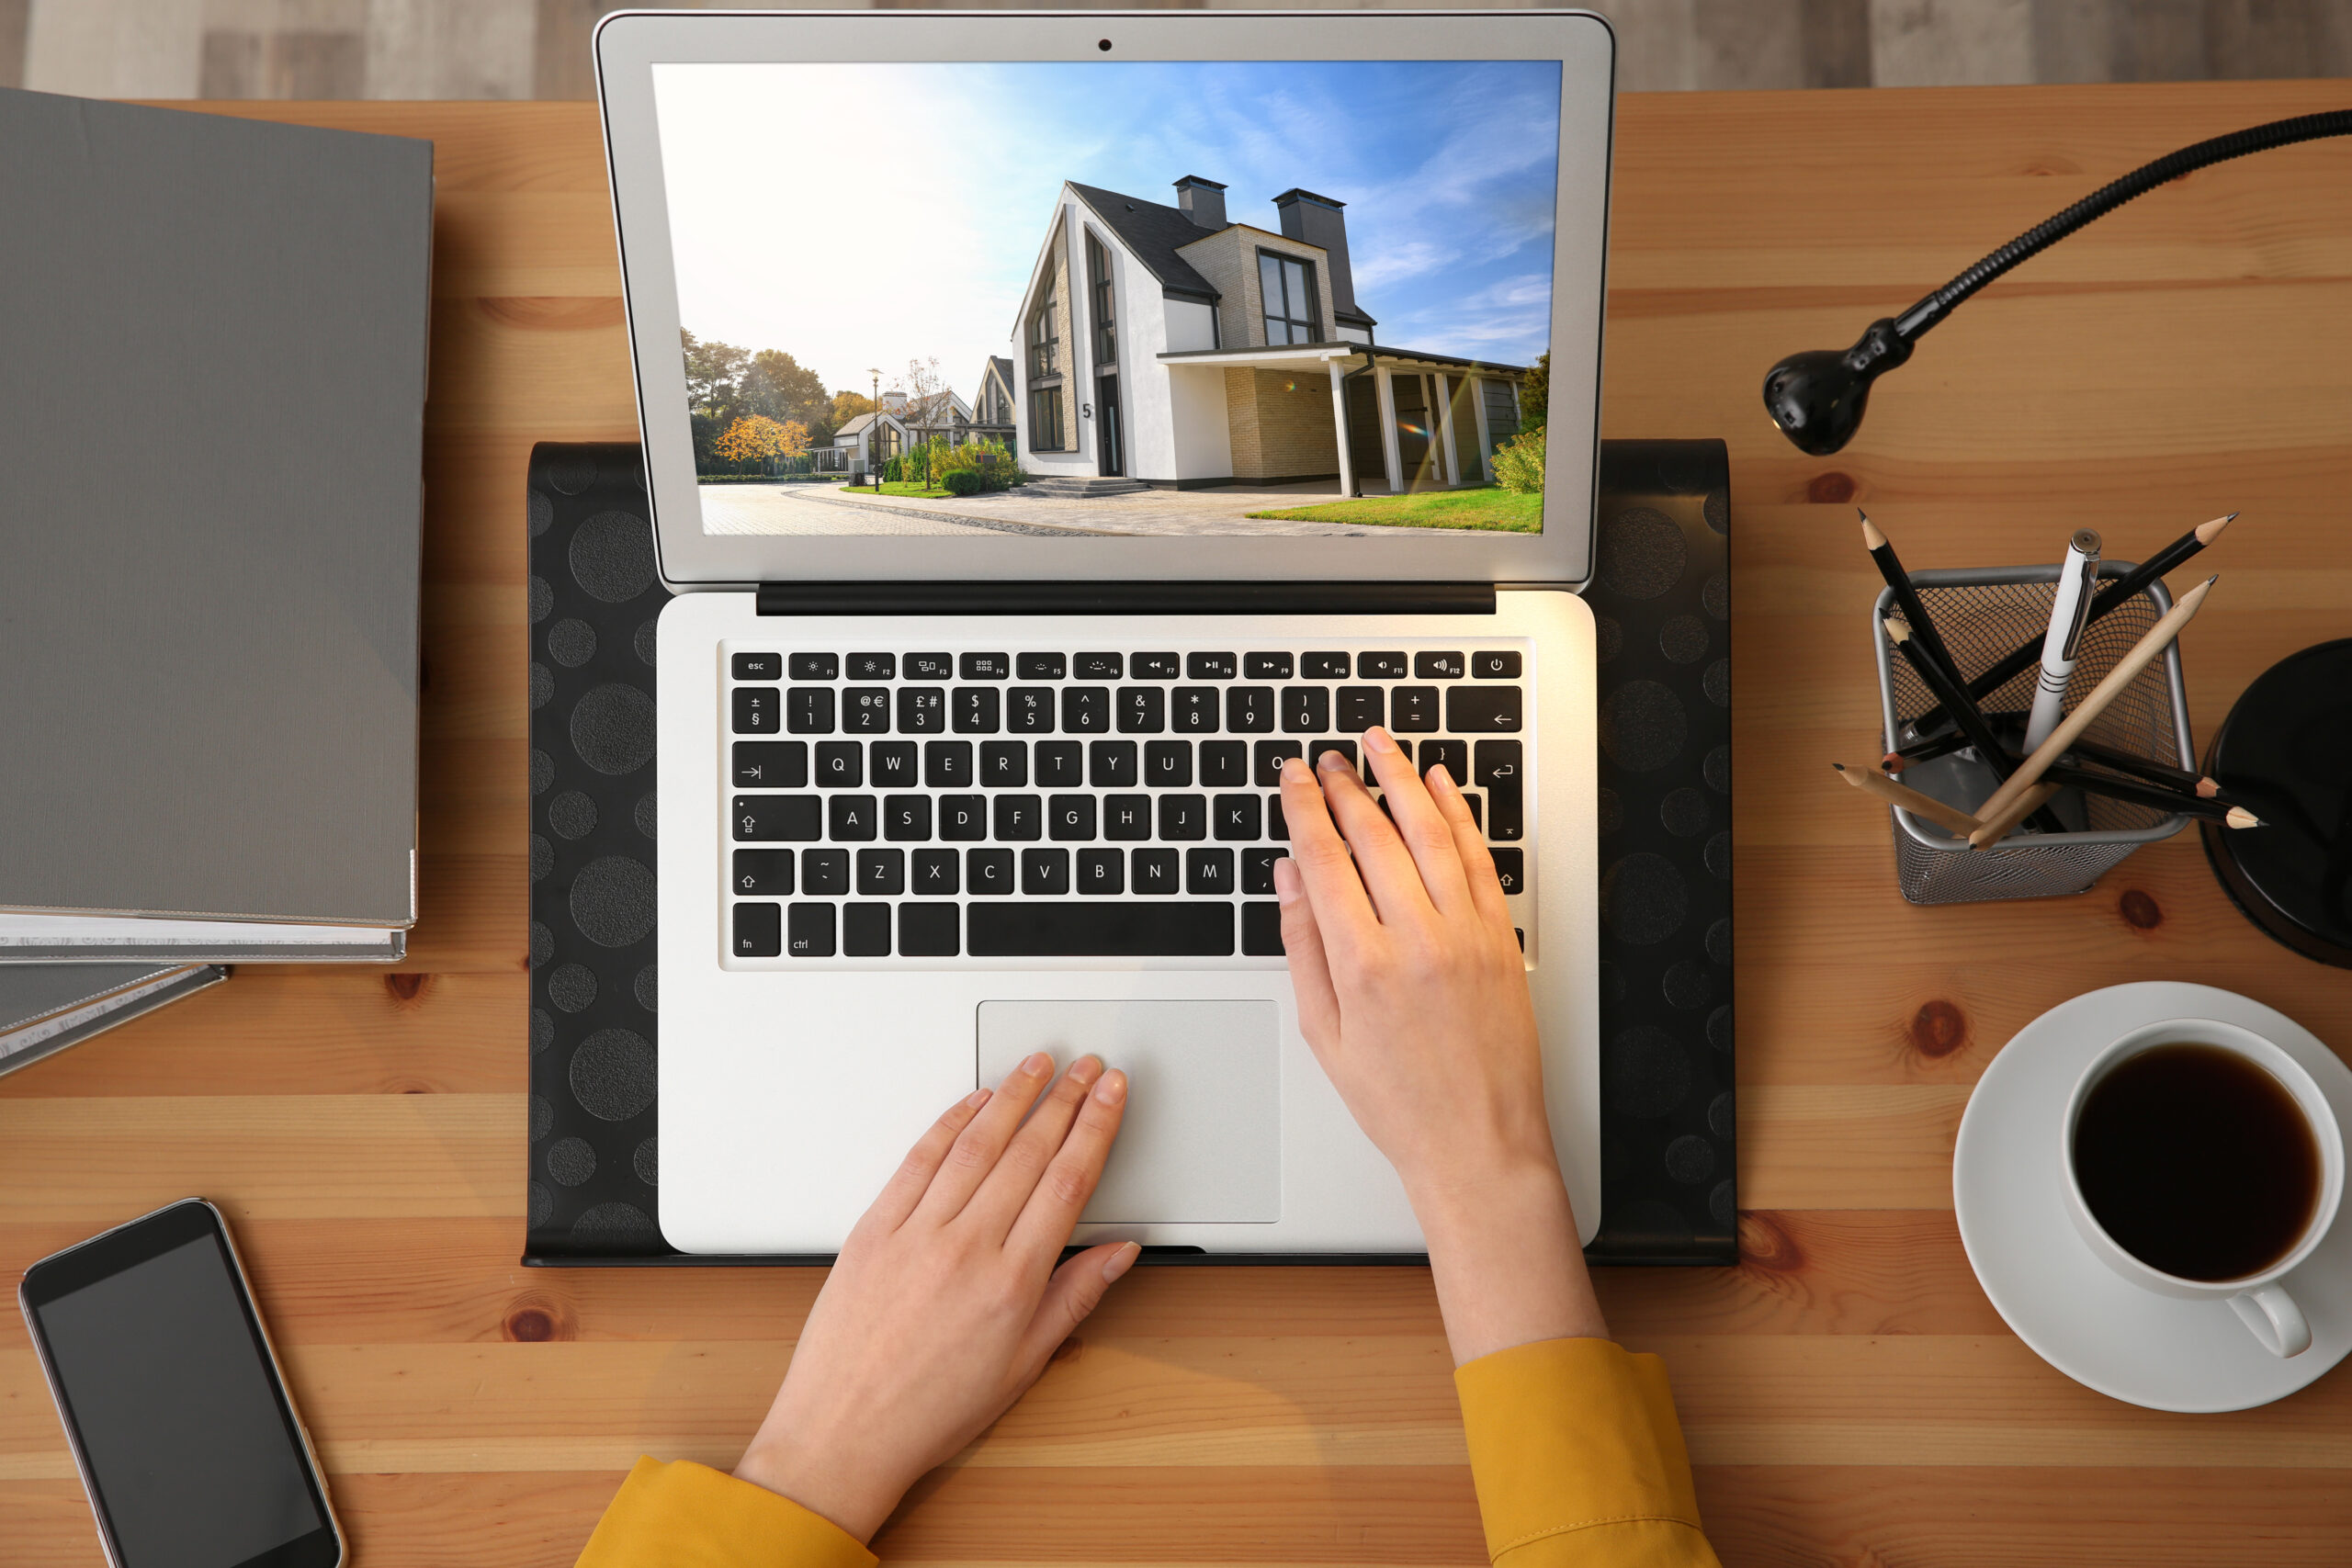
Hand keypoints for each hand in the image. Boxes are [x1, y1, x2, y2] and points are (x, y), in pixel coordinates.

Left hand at [734, 1054, 1138, 1539]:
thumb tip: (1118, 1253)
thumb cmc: (929, 1411)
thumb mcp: (1022, 1365)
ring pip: (975, 1145)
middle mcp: (965, 1249)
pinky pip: (917, 1161)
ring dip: (1013, 1096)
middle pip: (1028, 1152)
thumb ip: (1074, 1298)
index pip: (1068, 1182)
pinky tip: (973, 1101)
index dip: (1096, 1128)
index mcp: (1010, 1283)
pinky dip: (949, 1123)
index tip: (1112, 1094)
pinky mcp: (873, 1229)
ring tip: (1038, 1064)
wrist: (843, 1434)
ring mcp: (915, 1234)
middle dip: (1065, 1099)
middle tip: (1088, 1066)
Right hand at [1276, 731, 1605, 1362]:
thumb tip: (1289, 881)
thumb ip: (1303, 947)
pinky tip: (1441, 787)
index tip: (1293, 778)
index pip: (1325, 860)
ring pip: (1431, 834)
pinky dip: (1460, 816)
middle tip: (1328, 759)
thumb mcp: (1324, 1032)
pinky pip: (1480, 860)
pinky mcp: (1502, 940)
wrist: (1477, 1143)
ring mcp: (1467, 936)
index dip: (1304, 809)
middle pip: (1375, 836)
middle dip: (1345, 786)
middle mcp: (1418, 941)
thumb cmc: (1398, 1102)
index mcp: (1363, 966)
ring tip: (1380, 747)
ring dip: (1402, 780)